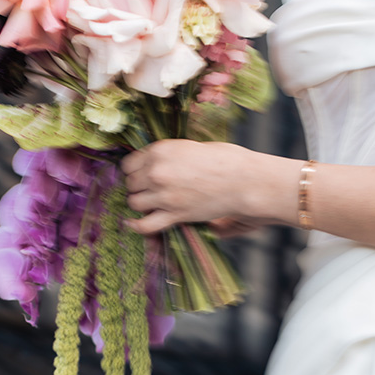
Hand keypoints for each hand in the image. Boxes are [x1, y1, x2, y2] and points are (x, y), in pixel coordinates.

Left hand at [122, 140, 296, 234]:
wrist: (245, 180)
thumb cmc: (226, 160)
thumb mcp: (191, 147)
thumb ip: (169, 156)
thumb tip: (156, 164)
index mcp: (160, 150)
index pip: (130, 164)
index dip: (136, 170)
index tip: (144, 174)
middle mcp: (157, 172)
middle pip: (131, 183)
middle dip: (140, 186)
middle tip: (153, 189)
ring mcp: (165, 195)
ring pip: (135, 202)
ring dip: (141, 203)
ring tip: (153, 203)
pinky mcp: (175, 214)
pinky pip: (145, 225)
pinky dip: (136, 226)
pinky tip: (132, 224)